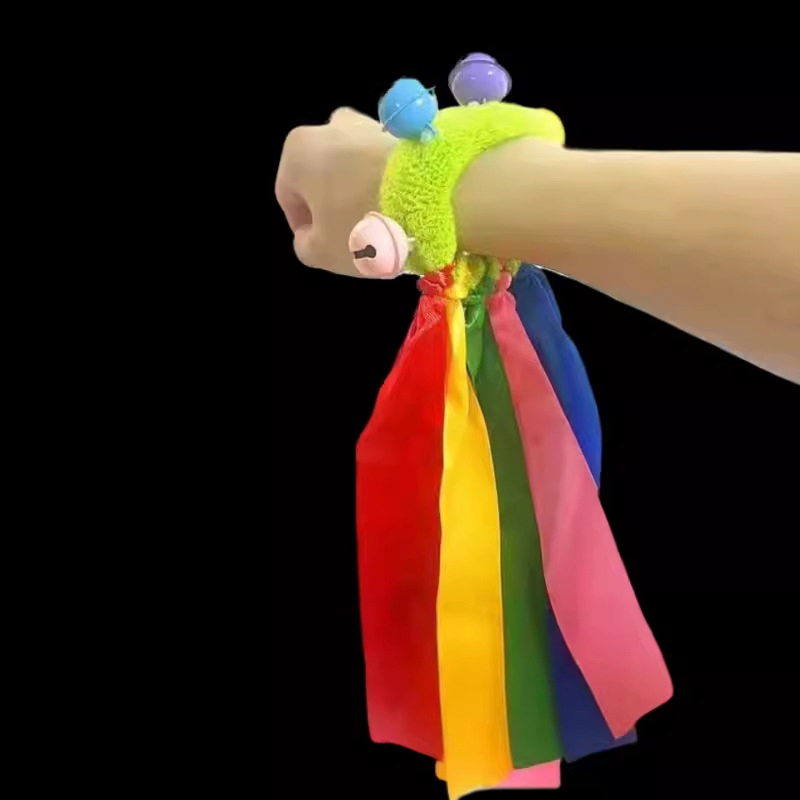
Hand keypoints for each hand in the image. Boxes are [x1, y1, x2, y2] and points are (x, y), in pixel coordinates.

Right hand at [275, 107, 396, 275]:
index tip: (325, 247)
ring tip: (386, 227)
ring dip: (364, 195)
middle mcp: (332, 127)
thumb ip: (305, 245)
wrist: (437, 198)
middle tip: (356, 238)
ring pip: (358, 169)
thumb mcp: (322, 252)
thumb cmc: (365, 225)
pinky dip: (392, 186)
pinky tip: (406, 212)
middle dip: (335, 207)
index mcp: (299, 151)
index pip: (289, 196)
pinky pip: (389, 166)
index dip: (304, 228)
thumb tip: (311, 236)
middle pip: (325, 177)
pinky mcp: (408, 132)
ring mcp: (373, 124)